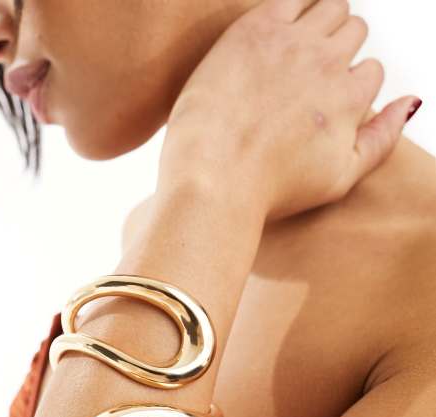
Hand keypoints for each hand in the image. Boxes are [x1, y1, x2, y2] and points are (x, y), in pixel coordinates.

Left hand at [158, 0, 419, 220]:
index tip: (326, 102)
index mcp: (350, 97)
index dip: (352, 85)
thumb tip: (411, 103)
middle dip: (340, 50)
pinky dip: (295, 6)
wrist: (215, 177)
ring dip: (323, 21)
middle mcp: (328, 63)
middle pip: (354, 32)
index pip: (371, 71)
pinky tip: (278, 31)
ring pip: (331, 7)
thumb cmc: (272, 188)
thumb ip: (382, 139)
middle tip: (309, 75)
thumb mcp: (340, 179)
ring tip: (298, 50)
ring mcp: (292, 42)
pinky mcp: (254, 30)